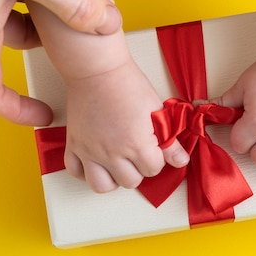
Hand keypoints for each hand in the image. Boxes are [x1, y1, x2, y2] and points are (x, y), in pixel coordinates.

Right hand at [63, 60, 188, 191]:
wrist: (98, 70)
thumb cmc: (128, 84)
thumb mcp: (156, 111)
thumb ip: (169, 142)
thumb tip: (181, 161)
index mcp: (136, 144)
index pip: (153, 169)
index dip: (156, 159)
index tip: (153, 148)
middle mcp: (112, 153)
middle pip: (130, 181)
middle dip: (138, 170)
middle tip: (137, 153)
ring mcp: (90, 151)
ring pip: (102, 186)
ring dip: (113, 178)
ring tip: (118, 165)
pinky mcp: (74, 144)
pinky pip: (75, 172)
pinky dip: (85, 172)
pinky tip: (96, 162)